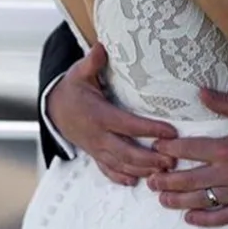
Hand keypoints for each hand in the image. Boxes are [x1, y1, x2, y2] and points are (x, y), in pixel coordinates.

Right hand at [47, 43, 177, 186]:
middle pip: (127, 151)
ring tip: (164, 172)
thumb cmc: (73, 89)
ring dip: (142, 170)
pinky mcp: (95, 155)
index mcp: (99, 115)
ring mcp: (96, 148)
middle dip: (151, 158)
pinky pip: (108, 170)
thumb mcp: (79, 73)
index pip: (129, 124)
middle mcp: (98, 135)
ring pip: (121, 164)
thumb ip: (92, 62)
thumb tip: (101, 46)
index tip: (171, 131)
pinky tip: (136, 182)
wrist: (53, 109)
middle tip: (173, 159)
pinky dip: (121, 178)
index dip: (150, 129)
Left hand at [147, 90, 227, 227]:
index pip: (188, 150)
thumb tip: (199, 92)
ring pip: (200, 200)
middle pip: (188, 179)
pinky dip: (204, 220)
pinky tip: (189, 218)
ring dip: (178, 200)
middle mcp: (227, 173)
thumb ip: (224, 103)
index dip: (169, 149)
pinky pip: (222, 217)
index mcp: (225, 149)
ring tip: (162, 199)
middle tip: (151, 179)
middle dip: (166, 179)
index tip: (157, 149)